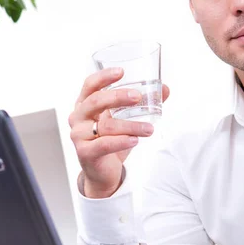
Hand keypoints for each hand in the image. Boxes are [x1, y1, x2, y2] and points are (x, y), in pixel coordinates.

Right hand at [69, 67, 169, 198]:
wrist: (102, 172)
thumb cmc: (111, 140)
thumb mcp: (125, 119)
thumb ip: (142, 103)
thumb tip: (165, 89)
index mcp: (85, 104)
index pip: (90, 85)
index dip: (103, 77)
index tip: (121, 72)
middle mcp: (78, 117)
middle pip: (96, 101)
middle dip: (118, 97)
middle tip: (138, 97)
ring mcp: (79, 135)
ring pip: (105, 126)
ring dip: (130, 125)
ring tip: (149, 128)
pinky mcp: (85, 152)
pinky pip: (104, 144)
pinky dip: (121, 141)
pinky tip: (135, 140)